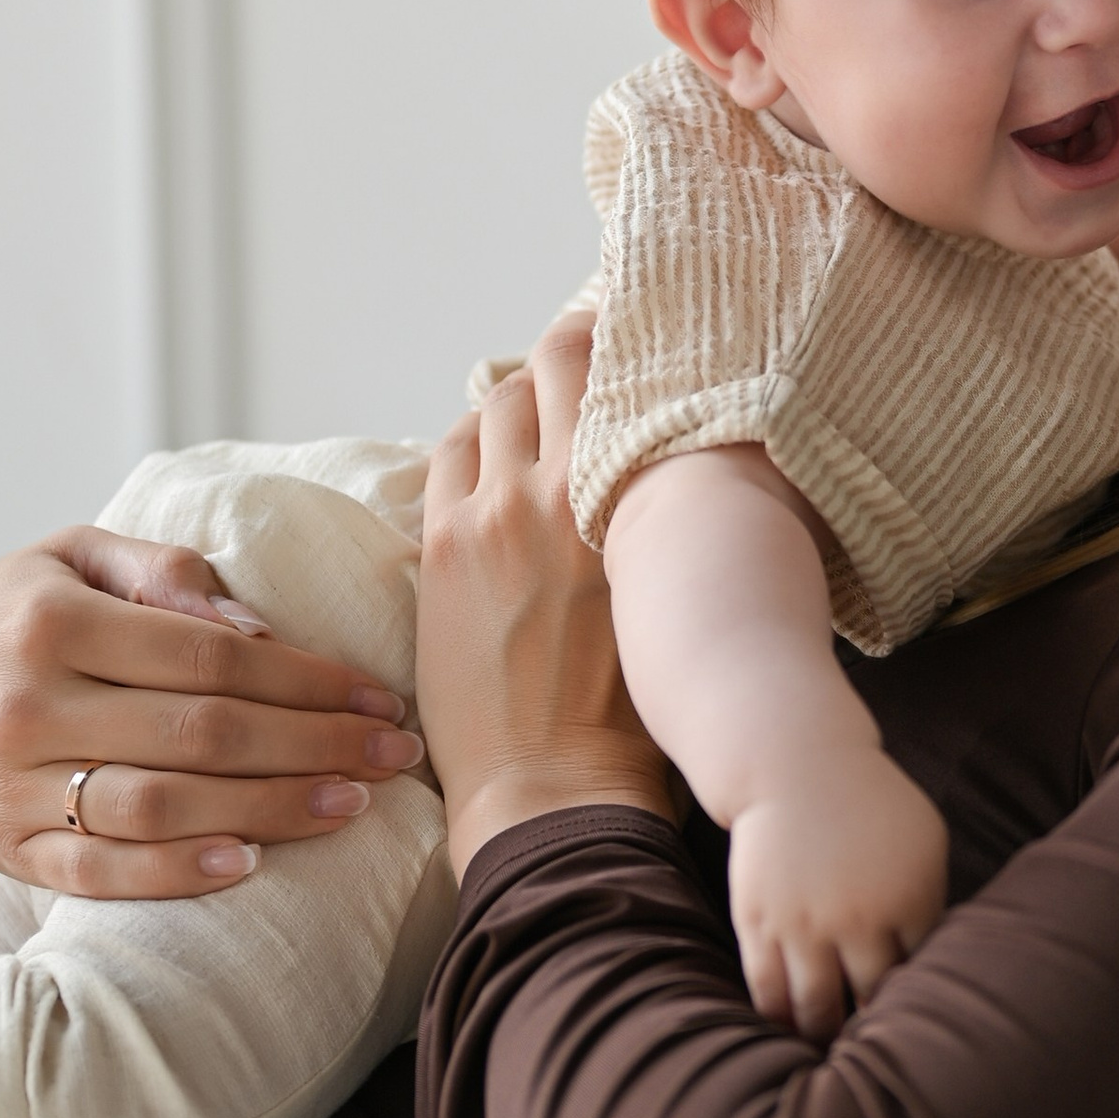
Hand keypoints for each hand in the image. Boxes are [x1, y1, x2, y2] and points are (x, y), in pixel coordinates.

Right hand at [0, 528, 428, 898]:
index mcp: (53, 622)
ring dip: (268, 810)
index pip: (209, 657)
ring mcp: (15, 787)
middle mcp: (30, 707)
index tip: (377, 695)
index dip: (306, 679)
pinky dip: (177, 874)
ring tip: (349, 806)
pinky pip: (102, 874)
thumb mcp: (70, 556)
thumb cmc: (8, 611)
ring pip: (162, 807)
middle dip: (313, 746)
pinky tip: (250, 864)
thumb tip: (256, 626)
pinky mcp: (8, 849)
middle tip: (392, 756)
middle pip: (201, 734)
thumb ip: (161, 573)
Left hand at [419, 310, 671, 863]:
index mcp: (622, 496)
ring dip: (517, 396)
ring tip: (539, 412)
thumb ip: (663, 514)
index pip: (612, 368)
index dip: (618, 333)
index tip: (630, 327)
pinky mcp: (441, 550)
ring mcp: (486, 515)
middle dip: (567, 349)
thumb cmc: (637, 713)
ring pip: (492, 405)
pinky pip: (447, 457)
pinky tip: (490, 456)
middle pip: (548, 364)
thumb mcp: (673, 593)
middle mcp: (551, 488)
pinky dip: (471, 441)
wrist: (553, 790)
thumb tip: (677, 458)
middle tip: (587, 354)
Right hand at [729, 744, 948, 1048]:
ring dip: (824, 1040)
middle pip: (872, 1004)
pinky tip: (788, 1037)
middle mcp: (856, 919)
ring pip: (816, 1010)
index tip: (922, 1038)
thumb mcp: (924, 841)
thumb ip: (933, 902)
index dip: (921, 1009)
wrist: (796, 765)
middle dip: (877, 1037)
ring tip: (832, 1062)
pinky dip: (778, 1021)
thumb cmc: (871, 805)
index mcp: (908, 900)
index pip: (922, 978)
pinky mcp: (759, 923)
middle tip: (881, 1067)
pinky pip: (768, 991)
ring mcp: (804, 924)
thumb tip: (945, 967)